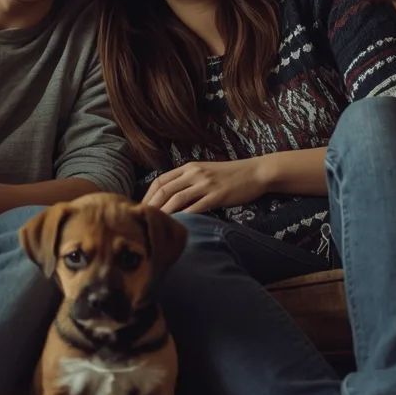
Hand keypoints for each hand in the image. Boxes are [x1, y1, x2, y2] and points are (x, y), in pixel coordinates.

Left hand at [142, 158, 269, 214]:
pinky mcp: (218, 195)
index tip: (139, 209)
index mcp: (189, 167)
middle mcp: (195, 173)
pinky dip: (184, 217)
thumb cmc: (231, 175)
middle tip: (141, 220)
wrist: (256, 172)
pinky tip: (177, 226)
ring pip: (177, 199)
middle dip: (150, 206)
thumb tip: (170, 198)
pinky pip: (196, 207)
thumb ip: (188, 181)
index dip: (147, 195)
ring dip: (163, 213)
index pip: (160, 180)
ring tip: (153, 226)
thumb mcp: (206, 172)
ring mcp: (206, 184)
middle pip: (164, 190)